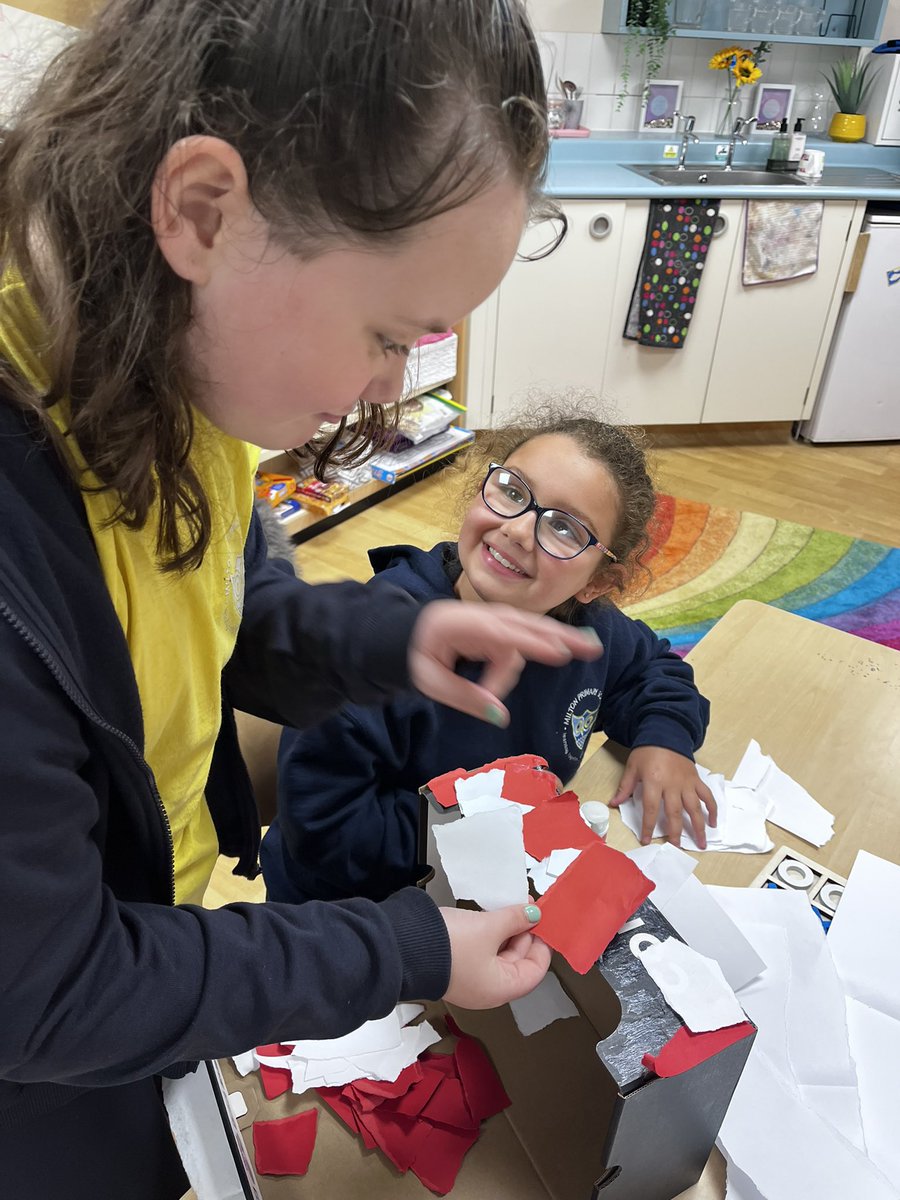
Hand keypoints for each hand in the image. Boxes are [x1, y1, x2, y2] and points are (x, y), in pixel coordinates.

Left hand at [409, 600, 601, 725]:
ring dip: (561, 637)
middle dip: (557, 638)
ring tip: (591, 647)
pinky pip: (526, 635)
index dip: (526, 649)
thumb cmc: (415, 655)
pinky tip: (572, 643)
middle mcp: (484, 618)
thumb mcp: (429, 681)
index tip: (539, 668)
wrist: (405, 632)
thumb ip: (463, 697)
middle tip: (588, 650)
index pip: (501, 636)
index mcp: (463, 625)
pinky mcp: (499, 628)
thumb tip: (500, 716)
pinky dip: (550, 637)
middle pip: (525, 626)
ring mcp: (494, 621)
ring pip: (531, 629)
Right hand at [441, 904, 550, 1008]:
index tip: (541, 920)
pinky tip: (491, 916)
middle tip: (525, 906)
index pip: (535, 971)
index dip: (541, 943)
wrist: (403, 945)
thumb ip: (515, 920)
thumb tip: (535, 916)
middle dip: (523, 933)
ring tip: (508, 908)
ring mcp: (471, 980)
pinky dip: (490, 935)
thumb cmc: (449, 945)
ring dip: (506, 931)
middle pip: (518, 962)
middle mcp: (487, 991)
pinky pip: (482, 952)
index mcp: (500, 989)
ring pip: (499, 955)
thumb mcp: (488, 927)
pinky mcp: (457, 967)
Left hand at [609, 745, 716, 848]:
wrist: (666, 732)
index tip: (646, 840)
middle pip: (674, 812)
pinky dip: (712, 809)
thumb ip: (625, 787)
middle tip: (676, 847)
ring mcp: (687, 783)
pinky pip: (707, 796)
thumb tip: (613, 803)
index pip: (650, 808)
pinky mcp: (696, 779)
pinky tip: (712, 822)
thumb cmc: (647, 751)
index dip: (647, 826)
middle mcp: (672, 784)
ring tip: (701, 843)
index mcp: (654, 781)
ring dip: (699, 826)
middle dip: (675, 832)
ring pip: (694, 807)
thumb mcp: (632, 767)